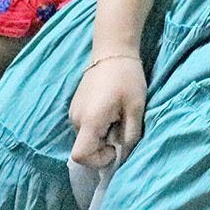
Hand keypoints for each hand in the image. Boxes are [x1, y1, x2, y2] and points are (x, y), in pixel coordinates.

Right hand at [69, 55, 147, 169]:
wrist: (113, 50)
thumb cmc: (127, 77)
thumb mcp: (135, 108)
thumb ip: (130, 136)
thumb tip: (126, 156)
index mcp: (89, 121)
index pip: (81, 156)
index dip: (98, 160)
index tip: (115, 146)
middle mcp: (76, 118)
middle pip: (86, 147)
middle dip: (105, 144)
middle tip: (122, 123)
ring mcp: (74, 111)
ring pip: (87, 136)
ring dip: (103, 133)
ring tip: (117, 112)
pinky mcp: (76, 105)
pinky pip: (86, 125)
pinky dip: (98, 124)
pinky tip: (111, 106)